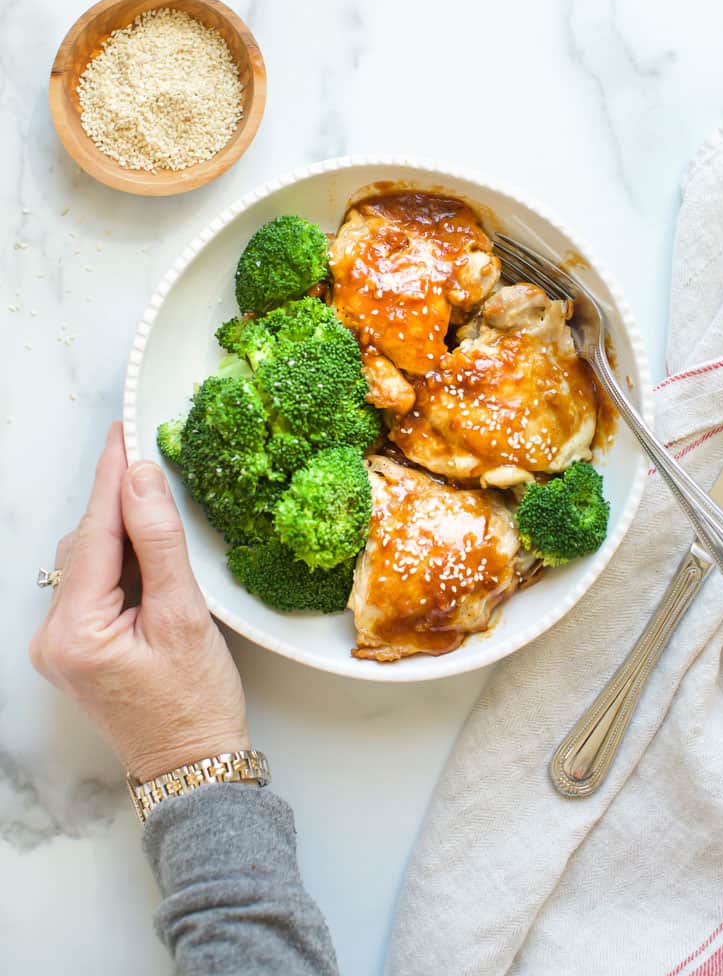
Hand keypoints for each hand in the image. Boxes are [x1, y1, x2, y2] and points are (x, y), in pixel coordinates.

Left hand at [30, 423, 249, 779]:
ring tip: (156, 505)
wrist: (193, 766)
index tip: (124, 430)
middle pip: (86, 543)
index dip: (112, 477)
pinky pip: (93, 585)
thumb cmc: (195, 704)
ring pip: (88, 561)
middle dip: (118, 501)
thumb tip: (141, 477)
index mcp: (74, 631)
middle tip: (146, 454)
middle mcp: (53, 637)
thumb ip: (159, 542)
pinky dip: (120, 560)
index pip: (96, 532)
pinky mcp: (76, 648)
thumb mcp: (184, 617)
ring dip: (121, 530)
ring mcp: (60, 645)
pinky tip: (147, 549)